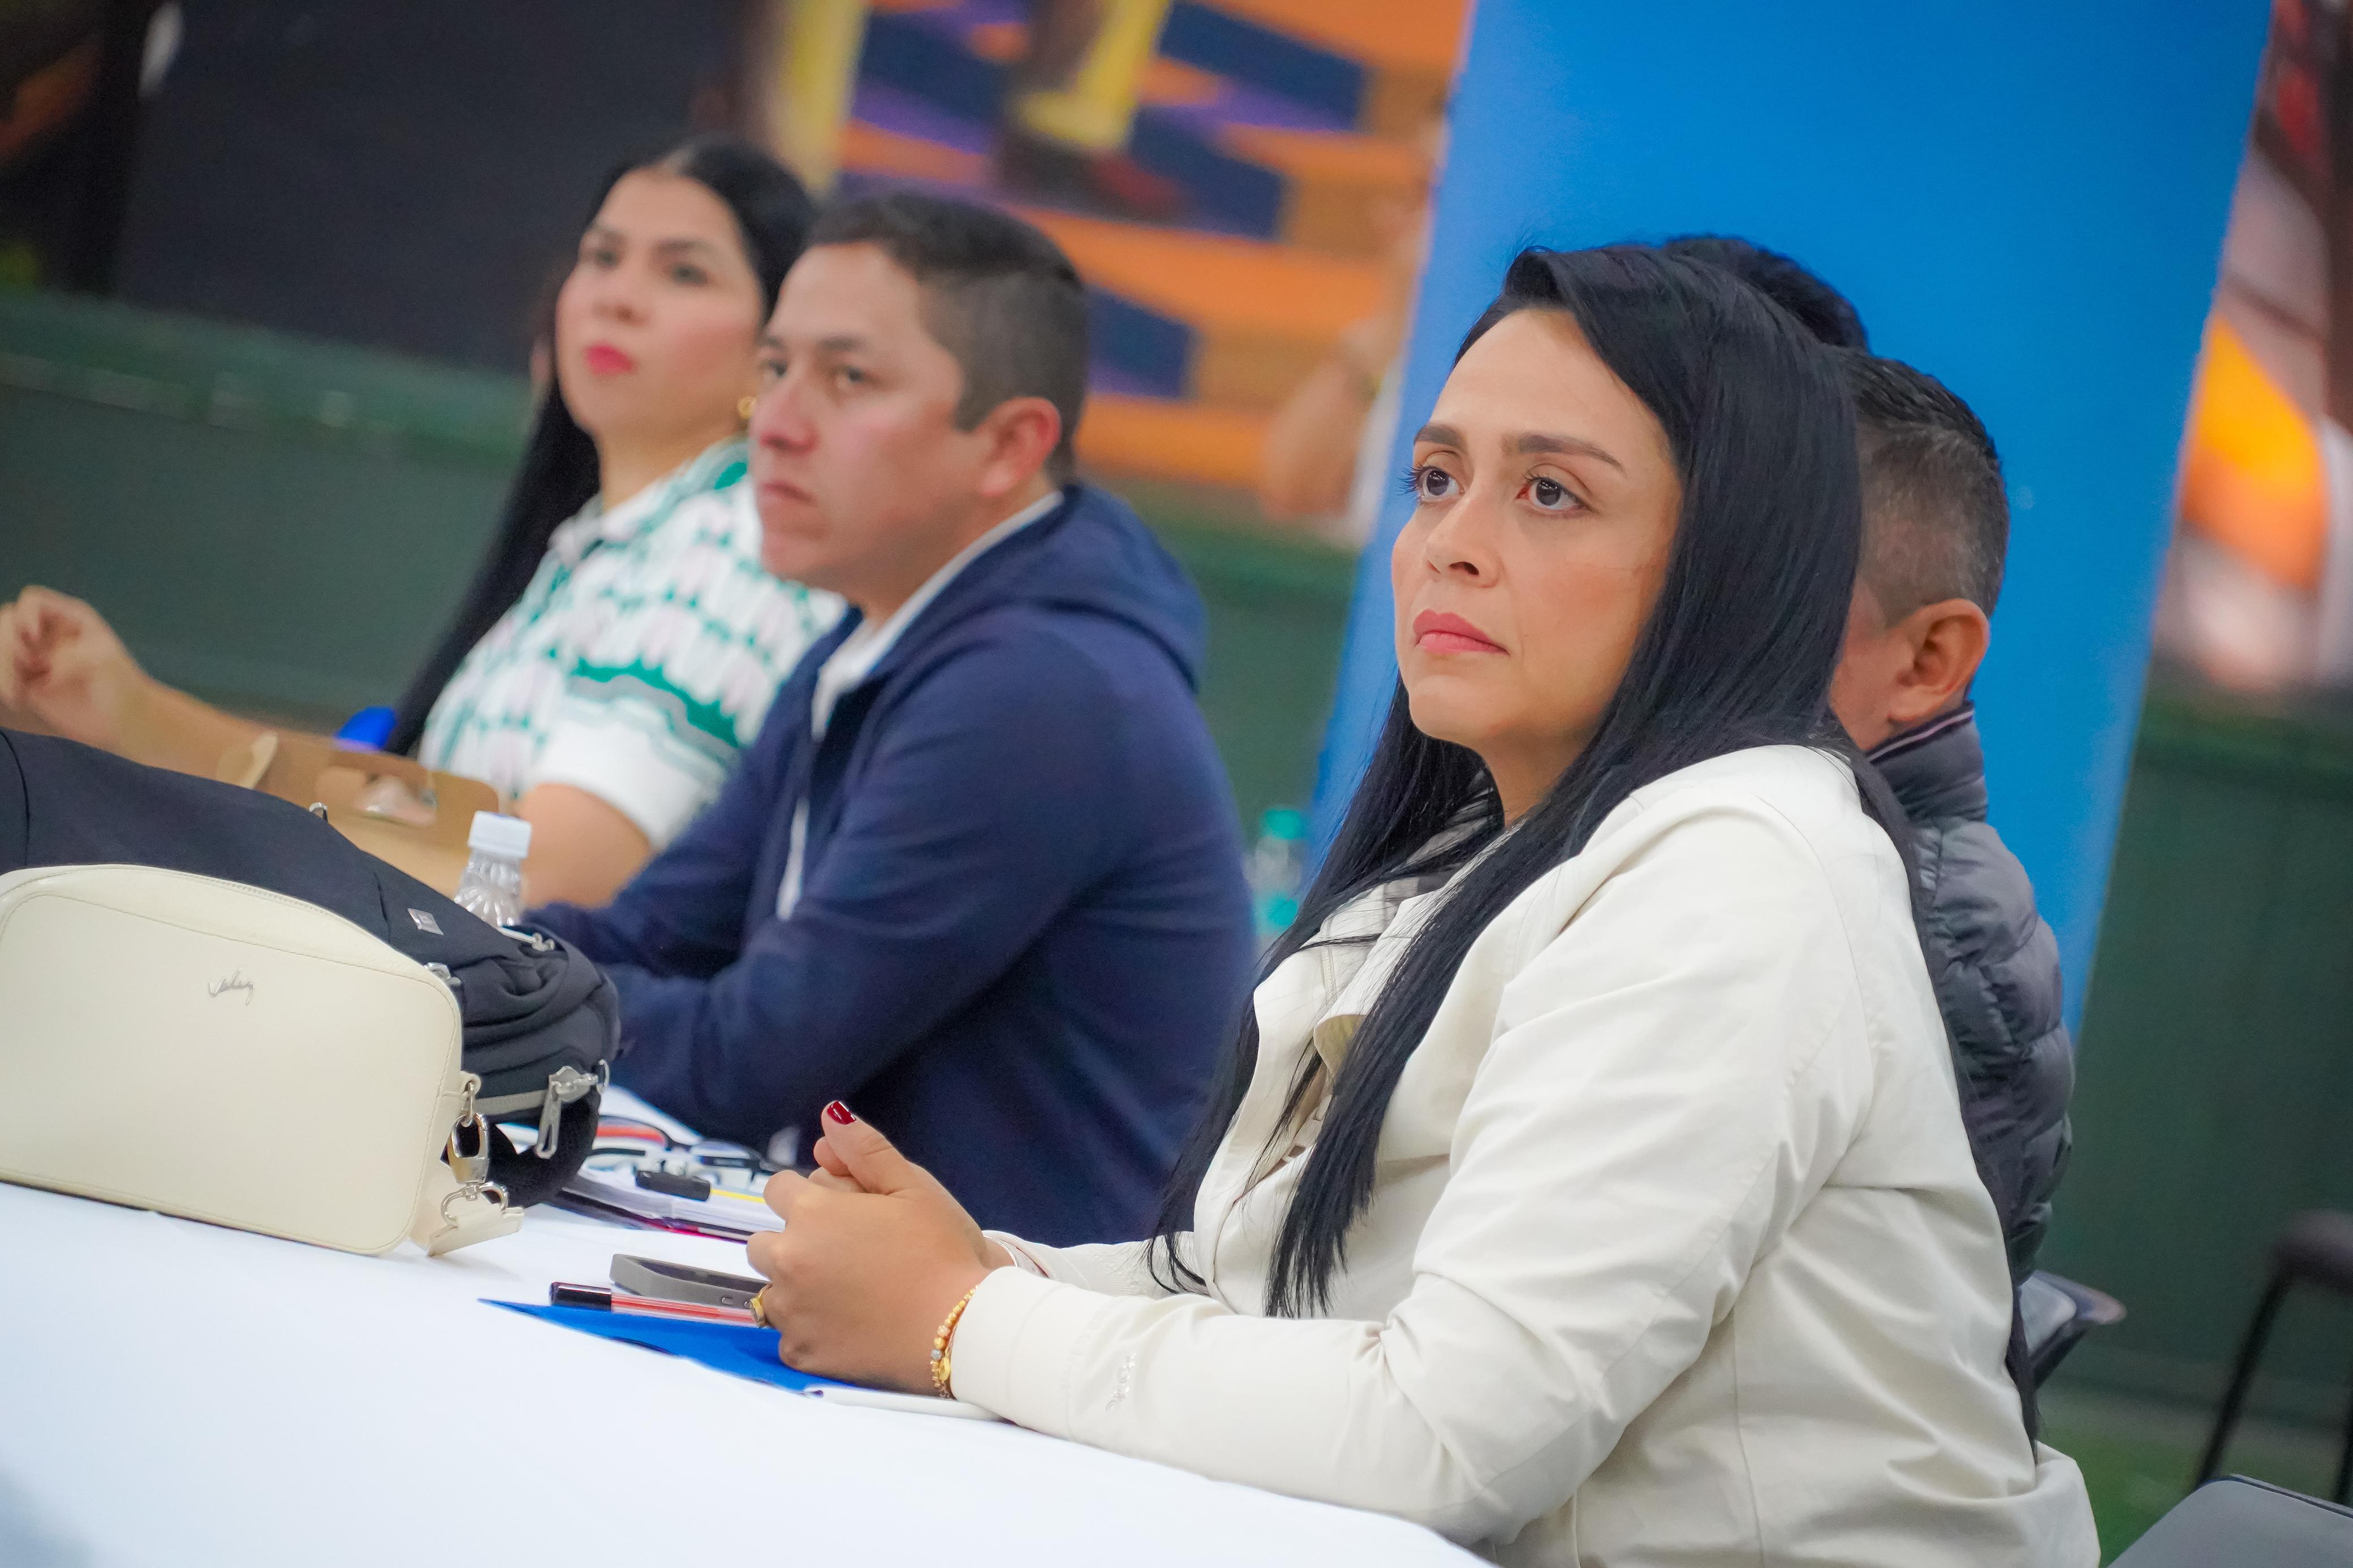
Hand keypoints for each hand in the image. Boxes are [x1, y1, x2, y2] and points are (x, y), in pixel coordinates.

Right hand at [0, 587, 150, 747]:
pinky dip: (4, 684)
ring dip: (3, 668)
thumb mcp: (106, 663)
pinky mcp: (28, 682)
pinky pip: (3, 674)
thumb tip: (46, 666)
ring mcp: (37, 657)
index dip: (25, 615)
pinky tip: (20, 700)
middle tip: (32, 667)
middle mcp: (50, 634)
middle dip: (9, 643)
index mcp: (71, 618)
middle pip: (8, 622)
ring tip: (19, 694)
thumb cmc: (124, 687)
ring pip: (2, 648)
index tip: (34, 638)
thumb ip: (75, 656)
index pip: (32, 601)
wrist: (124, 723)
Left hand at [747, 1103, 1002, 1392]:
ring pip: (771, 1291)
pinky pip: (787, 1337)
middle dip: (794, 1243)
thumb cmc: (941, 1251)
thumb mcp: (913, 1187)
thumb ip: (865, 1149)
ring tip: (846, 1293)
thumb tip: (829, 1115)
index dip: (809, 1197)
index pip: (777, 1188)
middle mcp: (788, 1260)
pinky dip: (809, 1332)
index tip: (840, 1213)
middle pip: (763, 1243)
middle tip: (844, 1256)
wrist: (960, 1328)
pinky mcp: (801, 1353)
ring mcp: (791, 1311)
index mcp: (812, 1213)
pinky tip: (846, 1327)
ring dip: (796, 1288)